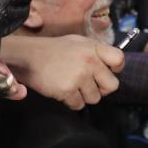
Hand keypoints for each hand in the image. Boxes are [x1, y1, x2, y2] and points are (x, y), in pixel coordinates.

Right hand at [0, 34, 123, 109]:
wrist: (27, 57)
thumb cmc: (53, 50)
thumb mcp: (77, 42)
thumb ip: (95, 52)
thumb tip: (111, 66)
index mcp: (93, 48)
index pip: (119, 59)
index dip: (116, 69)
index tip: (107, 71)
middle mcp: (89, 62)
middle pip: (112, 86)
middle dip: (101, 88)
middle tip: (89, 84)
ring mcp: (79, 77)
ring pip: (95, 98)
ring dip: (84, 96)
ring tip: (72, 85)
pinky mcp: (67, 90)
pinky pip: (79, 105)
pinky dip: (71, 101)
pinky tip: (63, 90)